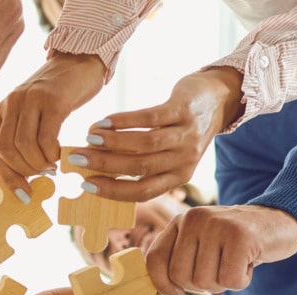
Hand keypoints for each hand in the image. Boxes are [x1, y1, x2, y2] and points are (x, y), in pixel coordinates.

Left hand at [0, 53, 105, 201]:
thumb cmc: (59, 95)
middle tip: (44, 174)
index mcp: (2, 110)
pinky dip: (52, 153)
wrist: (80, 60)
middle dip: (26, 172)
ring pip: (25, 146)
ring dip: (40, 164)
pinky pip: (46, 136)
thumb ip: (24, 139)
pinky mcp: (53, 99)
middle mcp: (11, 103)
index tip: (24, 194)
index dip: (7, 178)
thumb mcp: (33, 115)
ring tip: (53, 164)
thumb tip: (24, 179)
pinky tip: (60, 153)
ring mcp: (31, 99)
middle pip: (7, 151)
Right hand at [66, 67, 243, 201]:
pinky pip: (150, 117)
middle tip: (78, 159)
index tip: (85, 184)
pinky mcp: (183, 110)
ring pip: (144, 144)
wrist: (218, 99)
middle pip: (139, 168)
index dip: (112, 190)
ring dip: (112, 142)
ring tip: (89, 138)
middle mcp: (184, 160)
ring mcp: (185, 135)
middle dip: (104, 165)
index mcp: (178, 177)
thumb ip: (144, 165)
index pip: (142, 191)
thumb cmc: (183, 130)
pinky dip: (124, 121)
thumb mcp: (171, 155)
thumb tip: (100, 170)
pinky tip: (105, 121)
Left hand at [145, 204, 296, 294]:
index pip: (154, 259)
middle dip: (201, 285)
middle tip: (220, 271)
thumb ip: (181, 261)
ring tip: (236, 263)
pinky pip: (230, 280)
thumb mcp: (203, 245)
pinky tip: (248, 263)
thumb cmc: (236, 243)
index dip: (163, 284)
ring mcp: (217, 225)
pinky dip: (242, 281)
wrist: (279, 222)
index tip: (177, 293)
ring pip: (205, 281)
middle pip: (180, 277)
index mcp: (180, 222)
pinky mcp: (240, 236)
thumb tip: (167, 291)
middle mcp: (194, 218)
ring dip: (223, 283)